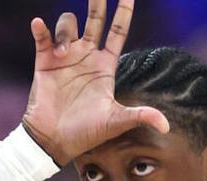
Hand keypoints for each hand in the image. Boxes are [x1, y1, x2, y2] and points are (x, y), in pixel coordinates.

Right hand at [21, 0, 168, 164]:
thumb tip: (166, 126)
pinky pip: (43, 37)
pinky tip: (39, 25)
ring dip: (67, 30)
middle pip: (95, 20)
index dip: (124, 12)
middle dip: (98, 2)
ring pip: (69, 25)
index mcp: (105, 66)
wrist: (54, 140)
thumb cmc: (86, 133)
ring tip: (63, 52)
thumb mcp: (116, 121)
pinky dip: (41, 29)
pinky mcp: (45, 62)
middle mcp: (86, 56)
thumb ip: (140, 116)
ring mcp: (65, 57)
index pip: (117, 32)